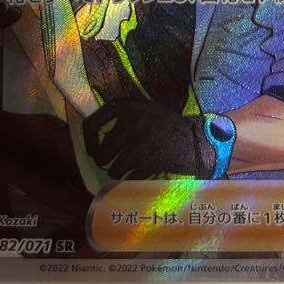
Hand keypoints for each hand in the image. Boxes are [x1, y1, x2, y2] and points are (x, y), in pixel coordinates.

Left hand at [83, 100, 215, 179]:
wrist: (194, 140)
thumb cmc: (167, 126)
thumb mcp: (144, 110)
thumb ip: (122, 116)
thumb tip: (93, 133)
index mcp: (125, 106)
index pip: (90, 125)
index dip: (88, 143)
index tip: (94, 151)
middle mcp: (129, 120)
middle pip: (101, 153)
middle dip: (106, 162)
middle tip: (115, 163)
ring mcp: (138, 140)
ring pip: (112, 168)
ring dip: (119, 172)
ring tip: (131, 166)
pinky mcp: (146, 158)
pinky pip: (127, 177)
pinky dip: (132, 178)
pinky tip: (144, 170)